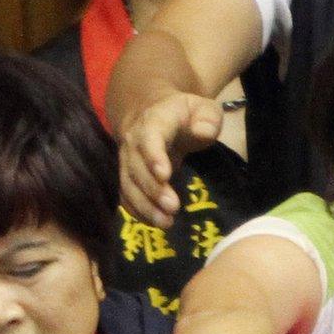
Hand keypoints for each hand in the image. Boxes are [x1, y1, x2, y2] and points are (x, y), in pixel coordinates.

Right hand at [119, 91, 226, 226]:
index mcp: (154, 121)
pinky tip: (155, 224)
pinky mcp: (127, 177)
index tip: (165, 175)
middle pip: (137, 166)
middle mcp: (134, 141)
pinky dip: (138, 212)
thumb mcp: (203, 109)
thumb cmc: (185, 116)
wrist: (154, 114)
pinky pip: (126, 196)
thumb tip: (202, 133)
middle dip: (153, 189)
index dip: (154, 156)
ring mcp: (127, 160)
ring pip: (128, 185)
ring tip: (166, 223)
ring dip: (145, 206)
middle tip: (172, 207)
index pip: (150, 137)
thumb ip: (208, 119)